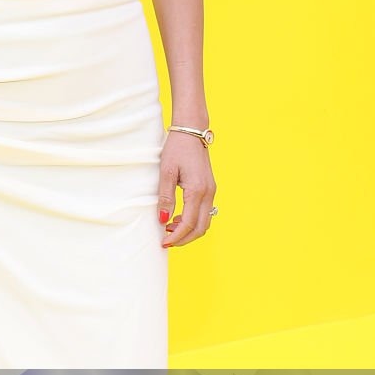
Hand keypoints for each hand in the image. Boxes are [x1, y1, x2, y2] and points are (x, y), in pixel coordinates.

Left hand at [157, 132, 215, 246]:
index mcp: (197, 190)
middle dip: (184, 238)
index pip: (189, 224)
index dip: (176, 237)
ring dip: (189, 230)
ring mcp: (212, 191)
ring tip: (170, 229)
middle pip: (201, 228)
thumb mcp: (166, 172)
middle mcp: (209, 193)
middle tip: (166, 241)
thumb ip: (165, 198)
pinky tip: (178, 218)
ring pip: (205, 222)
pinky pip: (205, 212)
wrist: (192, 131)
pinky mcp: (210, 188)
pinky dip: (193, 221)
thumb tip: (163, 220)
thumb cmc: (177, 148)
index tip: (163, 243)